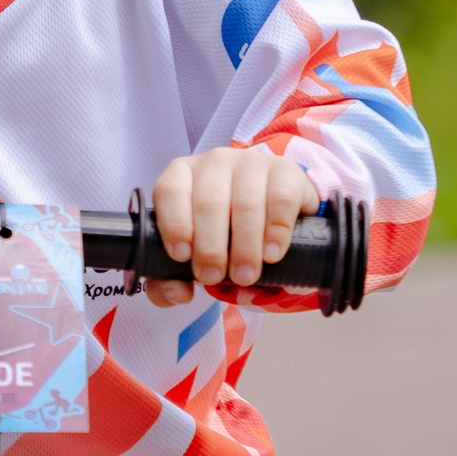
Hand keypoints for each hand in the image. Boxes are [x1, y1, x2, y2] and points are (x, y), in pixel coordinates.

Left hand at [145, 147, 318, 307]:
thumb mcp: (196, 252)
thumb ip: (173, 278)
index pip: (170, 190)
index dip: (174, 224)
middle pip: (209, 202)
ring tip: (245, 275)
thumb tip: (178, 293)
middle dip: (210, 247)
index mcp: (183, 175)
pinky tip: (272, 253)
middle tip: (214, 277)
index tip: (182, 256)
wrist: (273, 218)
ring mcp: (251, 163)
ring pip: (246, 202)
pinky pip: (280, 198)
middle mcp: (214, 162)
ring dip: (244, 246)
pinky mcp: (286, 171)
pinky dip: (276, 230)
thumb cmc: (224, 235)